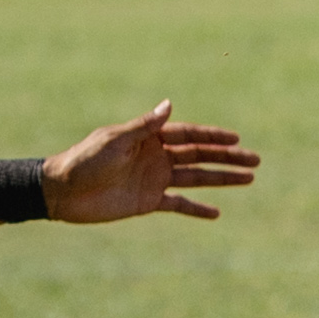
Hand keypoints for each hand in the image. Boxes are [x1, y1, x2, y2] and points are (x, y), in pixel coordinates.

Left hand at [43, 99, 259, 224]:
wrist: (62, 192)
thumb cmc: (84, 160)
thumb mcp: (115, 139)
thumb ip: (145, 126)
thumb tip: (170, 105)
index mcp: (149, 137)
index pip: (189, 134)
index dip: (214, 136)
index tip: (237, 138)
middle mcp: (157, 157)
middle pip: (200, 155)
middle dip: (228, 157)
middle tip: (256, 161)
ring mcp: (155, 179)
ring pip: (196, 178)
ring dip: (221, 179)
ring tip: (249, 179)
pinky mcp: (148, 202)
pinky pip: (179, 205)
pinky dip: (197, 209)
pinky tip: (217, 212)